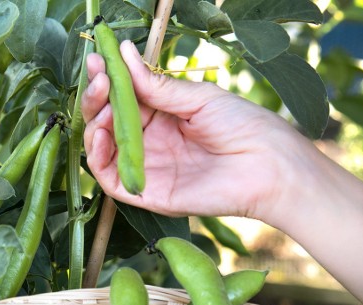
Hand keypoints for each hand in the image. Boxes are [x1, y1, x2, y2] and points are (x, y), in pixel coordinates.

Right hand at [81, 40, 307, 219]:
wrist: (268, 166)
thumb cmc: (243, 127)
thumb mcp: (198, 98)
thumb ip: (157, 85)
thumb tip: (123, 54)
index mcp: (162, 116)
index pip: (123, 98)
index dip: (107, 79)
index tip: (97, 59)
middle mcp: (149, 141)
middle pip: (107, 121)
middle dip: (97, 97)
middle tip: (98, 77)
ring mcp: (146, 167)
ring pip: (103, 148)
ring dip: (95, 123)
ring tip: (102, 100)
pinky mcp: (147, 192)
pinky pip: (111, 178)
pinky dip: (98, 156)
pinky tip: (103, 132)